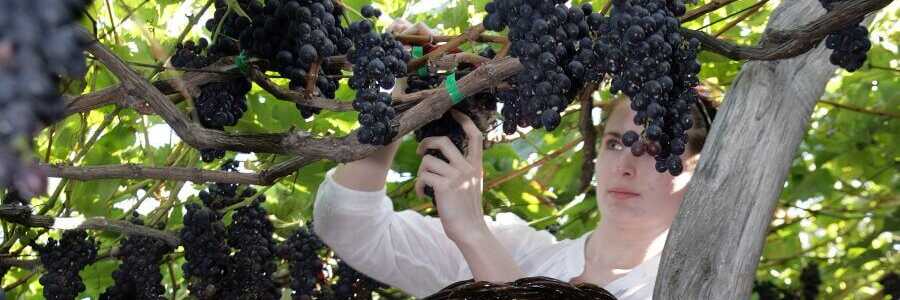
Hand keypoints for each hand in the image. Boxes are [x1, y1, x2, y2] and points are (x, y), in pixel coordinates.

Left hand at [415, 110, 486, 241]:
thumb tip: (437, 160)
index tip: (454, 112)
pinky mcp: (445, 186)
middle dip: (426, 144)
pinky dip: (419, 187)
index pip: (474, 136)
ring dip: (421, 174)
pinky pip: (423, 178)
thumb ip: (461, 171)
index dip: (464, 121)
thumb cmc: (467, 210)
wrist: (470, 230)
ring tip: (425, 187)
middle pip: (443, 142)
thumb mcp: (471, 185)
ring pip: (427, 162)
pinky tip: (423, 196)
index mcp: (476, 165)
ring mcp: (457, 176)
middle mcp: (467, 167)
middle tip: (419, 152)